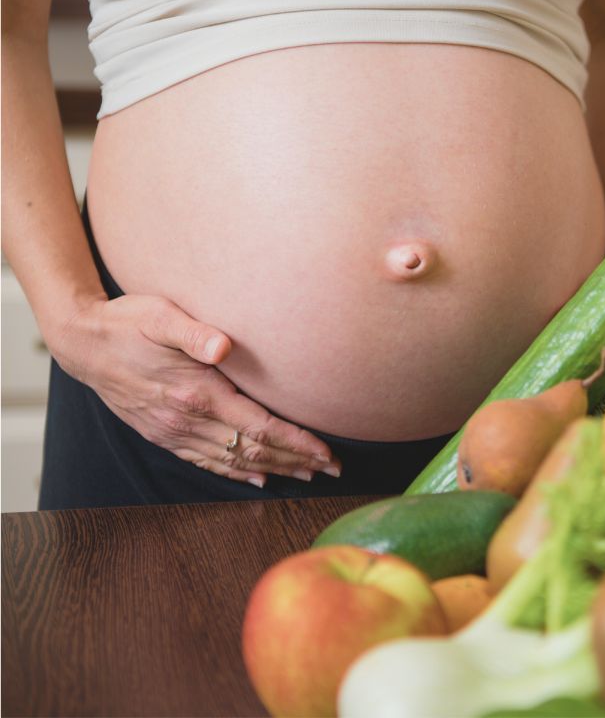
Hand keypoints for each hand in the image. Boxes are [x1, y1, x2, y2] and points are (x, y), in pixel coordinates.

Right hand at [49, 294, 339, 486]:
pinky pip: (205, 461)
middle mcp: (186, 419)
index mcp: (197, 393)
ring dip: (273, 469)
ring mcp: (173, 431)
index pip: (260, 426)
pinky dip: (235, 472)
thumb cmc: (127, 322)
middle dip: (296, 460)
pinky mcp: (163, 434)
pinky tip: (256, 478)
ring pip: (233, 460)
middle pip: (253, 449)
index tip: (327, 452)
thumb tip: (224, 345)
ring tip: (307, 474)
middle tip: (333, 468)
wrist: (82, 343)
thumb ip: (194, 332)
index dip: (297, 442)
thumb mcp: (160, 315)